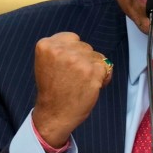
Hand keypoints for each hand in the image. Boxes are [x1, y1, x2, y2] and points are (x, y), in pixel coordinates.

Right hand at [32, 32, 111, 150]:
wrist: (54, 114)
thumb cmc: (52, 90)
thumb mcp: (47, 62)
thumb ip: (60, 49)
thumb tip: (81, 44)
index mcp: (46, 45)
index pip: (72, 38)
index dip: (73, 52)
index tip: (67, 66)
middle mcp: (61, 50)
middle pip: (85, 46)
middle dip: (83, 60)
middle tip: (73, 78)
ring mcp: (77, 60)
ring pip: (96, 56)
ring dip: (93, 68)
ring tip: (81, 83)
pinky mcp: (92, 71)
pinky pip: (106, 67)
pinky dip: (103, 77)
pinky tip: (92, 86)